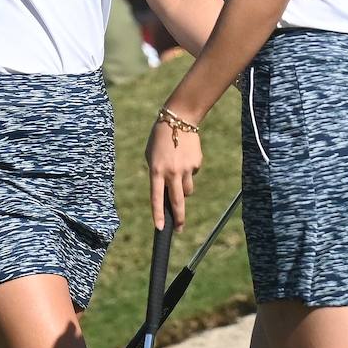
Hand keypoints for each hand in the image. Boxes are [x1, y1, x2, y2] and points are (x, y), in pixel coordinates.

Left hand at [145, 110, 202, 231]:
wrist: (179, 119)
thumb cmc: (160, 138)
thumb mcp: (151, 155)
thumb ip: (156, 173)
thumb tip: (167, 190)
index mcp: (156, 171)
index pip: (156, 198)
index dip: (158, 214)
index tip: (159, 228)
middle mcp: (172, 172)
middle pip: (178, 202)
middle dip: (179, 218)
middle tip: (179, 228)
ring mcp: (186, 168)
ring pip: (188, 190)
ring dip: (184, 189)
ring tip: (178, 172)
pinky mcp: (197, 163)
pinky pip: (193, 174)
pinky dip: (189, 170)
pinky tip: (185, 156)